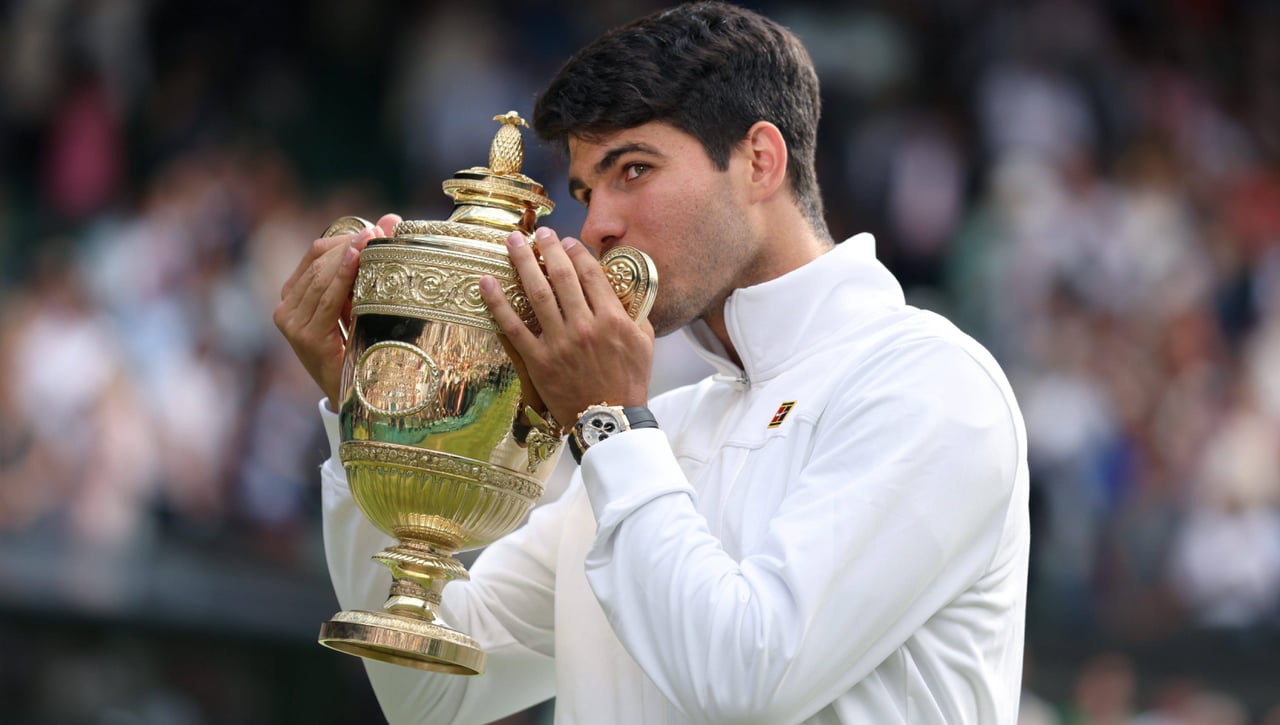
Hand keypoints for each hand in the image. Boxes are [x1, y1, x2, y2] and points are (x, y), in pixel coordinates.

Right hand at [274, 212, 401, 408]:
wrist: (359, 398)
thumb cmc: (362, 347)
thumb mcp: (364, 302)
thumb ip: (370, 263)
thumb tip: (390, 218)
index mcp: (296, 295)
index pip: (316, 253)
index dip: (346, 237)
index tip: (376, 228)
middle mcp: (287, 307)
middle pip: (318, 260)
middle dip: (352, 243)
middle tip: (382, 232)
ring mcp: (292, 323)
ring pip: (322, 275)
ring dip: (351, 255)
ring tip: (375, 240)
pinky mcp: (305, 338)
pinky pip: (327, 299)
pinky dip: (343, 277)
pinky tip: (359, 260)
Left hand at [480, 227, 654, 429]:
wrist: (610, 419)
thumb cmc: (629, 381)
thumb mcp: (644, 342)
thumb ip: (634, 311)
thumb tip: (624, 286)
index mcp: (612, 319)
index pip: (591, 274)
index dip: (576, 253)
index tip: (566, 242)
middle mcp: (584, 326)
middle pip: (562, 277)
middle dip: (548, 249)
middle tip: (538, 232)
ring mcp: (559, 343)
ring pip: (537, 295)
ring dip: (522, 264)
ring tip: (512, 242)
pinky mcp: (539, 361)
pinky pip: (514, 328)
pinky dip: (498, 304)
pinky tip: (486, 283)